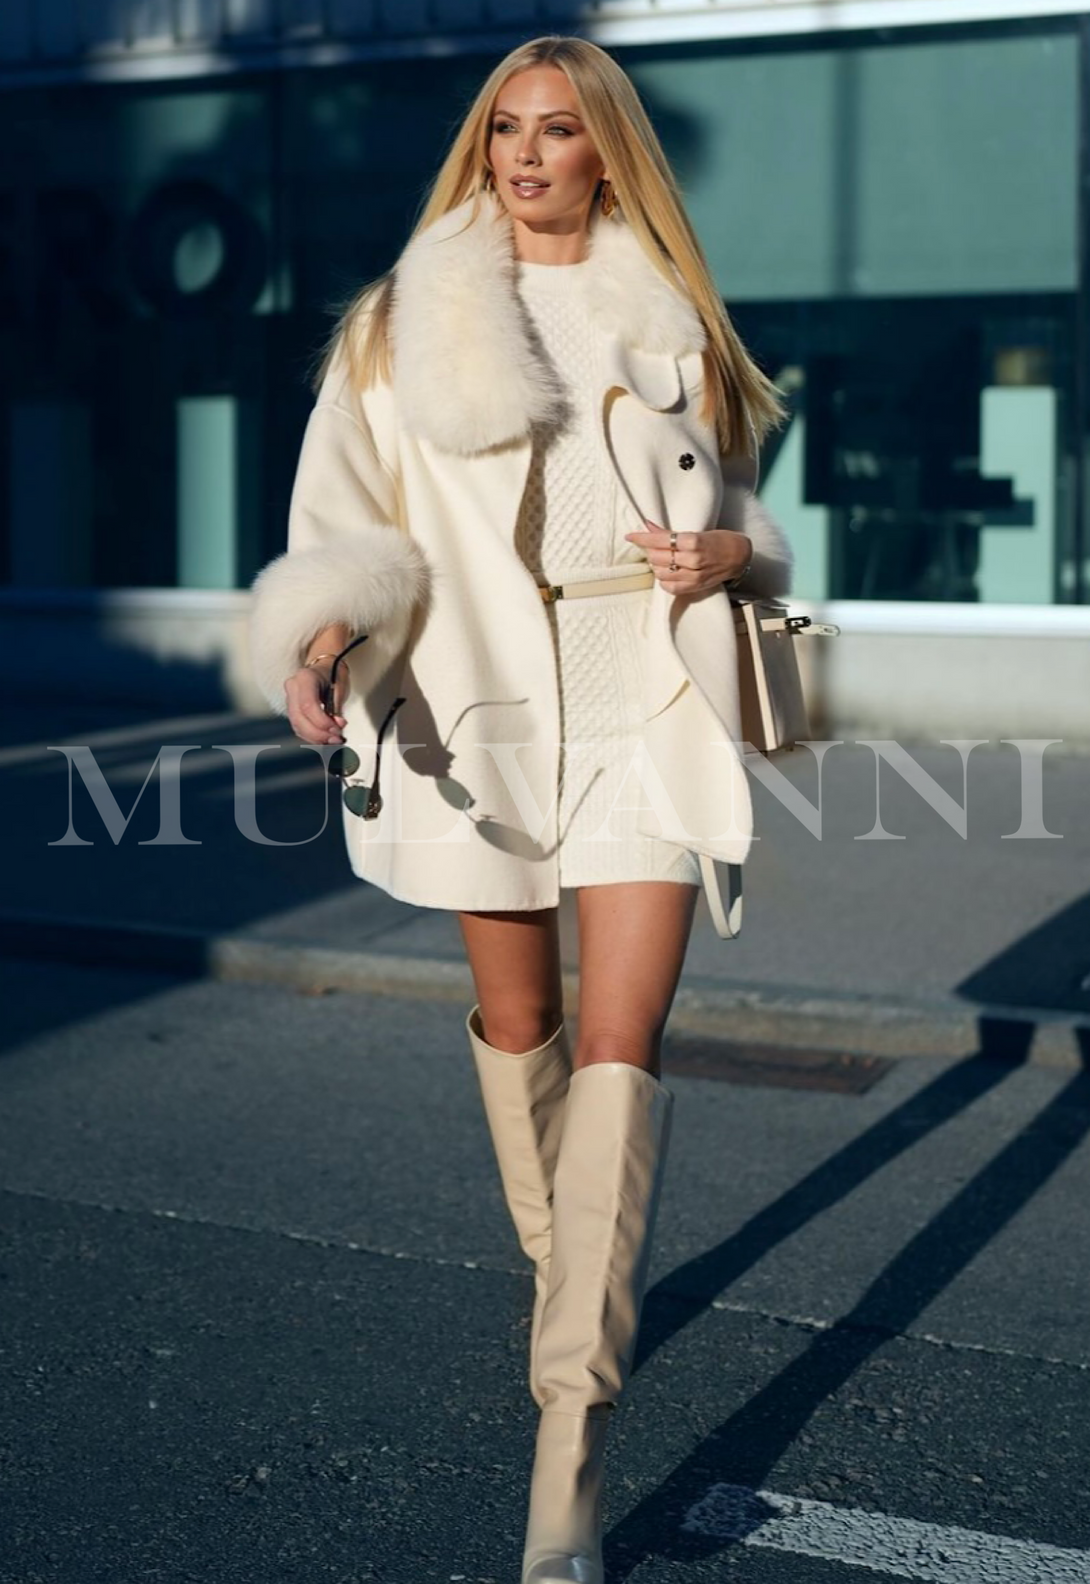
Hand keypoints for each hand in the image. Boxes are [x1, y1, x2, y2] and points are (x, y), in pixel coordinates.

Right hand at [285, 663, 348, 745]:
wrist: (325, 668)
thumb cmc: (333, 675)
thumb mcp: (339, 688)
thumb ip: (336, 709)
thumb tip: (336, 728)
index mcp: (305, 678)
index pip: (308, 706)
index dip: (322, 722)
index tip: (336, 729)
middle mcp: (293, 687)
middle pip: (299, 718)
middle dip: (318, 733)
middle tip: (335, 739)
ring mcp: (289, 698)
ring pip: (297, 725)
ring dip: (315, 738)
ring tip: (332, 740)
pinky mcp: (292, 709)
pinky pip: (298, 727)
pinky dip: (311, 736)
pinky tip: (323, 739)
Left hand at [625, 523, 751, 595]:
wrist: (740, 557)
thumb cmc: (719, 540)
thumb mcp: (697, 531)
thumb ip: (671, 533)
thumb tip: (648, 526)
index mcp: (693, 541)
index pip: (660, 540)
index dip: (642, 538)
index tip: (630, 536)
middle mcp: (692, 560)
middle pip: (657, 557)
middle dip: (650, 550)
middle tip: (651, 546)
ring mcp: (693, 576)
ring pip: (660, 572)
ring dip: (656, 565)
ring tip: (661, 558)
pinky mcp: (694, 587)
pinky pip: (669, 587)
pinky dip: (663, 580)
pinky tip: (667, 573)